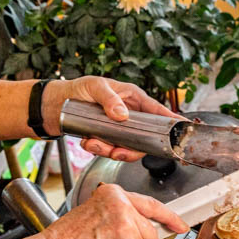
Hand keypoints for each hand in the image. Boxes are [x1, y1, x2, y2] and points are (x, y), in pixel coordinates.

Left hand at [42, 76, 179, 160]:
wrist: (56, 105)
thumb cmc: (78, 89)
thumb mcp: (95, 87)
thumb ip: (109, 99)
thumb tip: (123, 115)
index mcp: (134, 97)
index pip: (158, 111)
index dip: (171, 122)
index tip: (182, 130)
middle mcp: (131, 114)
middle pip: (145, 138)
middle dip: (130, 148)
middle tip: (116, 151)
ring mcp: (121, 128)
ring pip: (128, 148)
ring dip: (111, 150)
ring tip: (93, 143)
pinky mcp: (109, 138)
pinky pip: (112, 150)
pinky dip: (100, 150)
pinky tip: (88, 142)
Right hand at [42, 184, 187, 238]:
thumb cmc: (72, 234)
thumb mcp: (97, 208)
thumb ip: (122, 210)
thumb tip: (147, 223)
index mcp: (115, 195)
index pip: (152, 205)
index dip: (169, 217)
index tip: (180, 224)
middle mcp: (123, 210)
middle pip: (149, 232)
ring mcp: (126, 232)